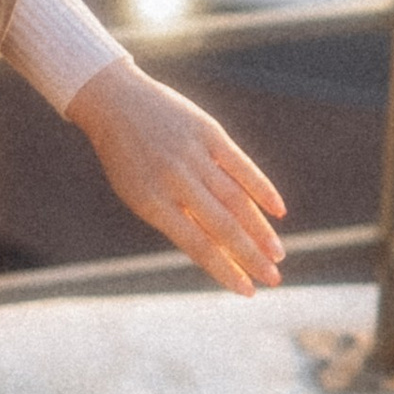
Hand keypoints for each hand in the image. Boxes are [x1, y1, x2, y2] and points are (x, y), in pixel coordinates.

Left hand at [67, 56, 286, 295]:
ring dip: (260, 230)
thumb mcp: (138, 193)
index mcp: (152, 202)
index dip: (225, 271)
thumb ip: (175, 217)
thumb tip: (216, 249)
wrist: (114, 101)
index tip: (247, 292)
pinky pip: (241, 165)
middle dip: (251, 257)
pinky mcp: (209, 133)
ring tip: (278, 255)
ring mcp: (194, 155)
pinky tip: (278, 211)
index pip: (197, 245)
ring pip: (236, 199)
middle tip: (274, 281)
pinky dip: (261, 189)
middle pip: (223, 226)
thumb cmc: (126, 157)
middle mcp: (175, 180)